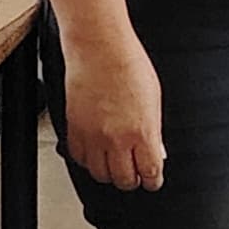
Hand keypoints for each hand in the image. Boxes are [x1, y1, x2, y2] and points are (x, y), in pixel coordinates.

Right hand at [59, 32, 165, 192]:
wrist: (99, 48)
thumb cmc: (129, 65)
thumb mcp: (154, 99)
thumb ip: (153, 129)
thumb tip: (154, 150)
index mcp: (142, 131)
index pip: (150, 173)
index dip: (152, 180)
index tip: (152, 180)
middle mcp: (116, 139)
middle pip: (123, 180)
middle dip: (131, 179)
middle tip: (134, 172)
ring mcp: (93, 136)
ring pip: (99, 174)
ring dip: (108, 172)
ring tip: (114, 163)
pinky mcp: (74, 129)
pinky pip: (78, 159)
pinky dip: (87, 159)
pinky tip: (95, 151)